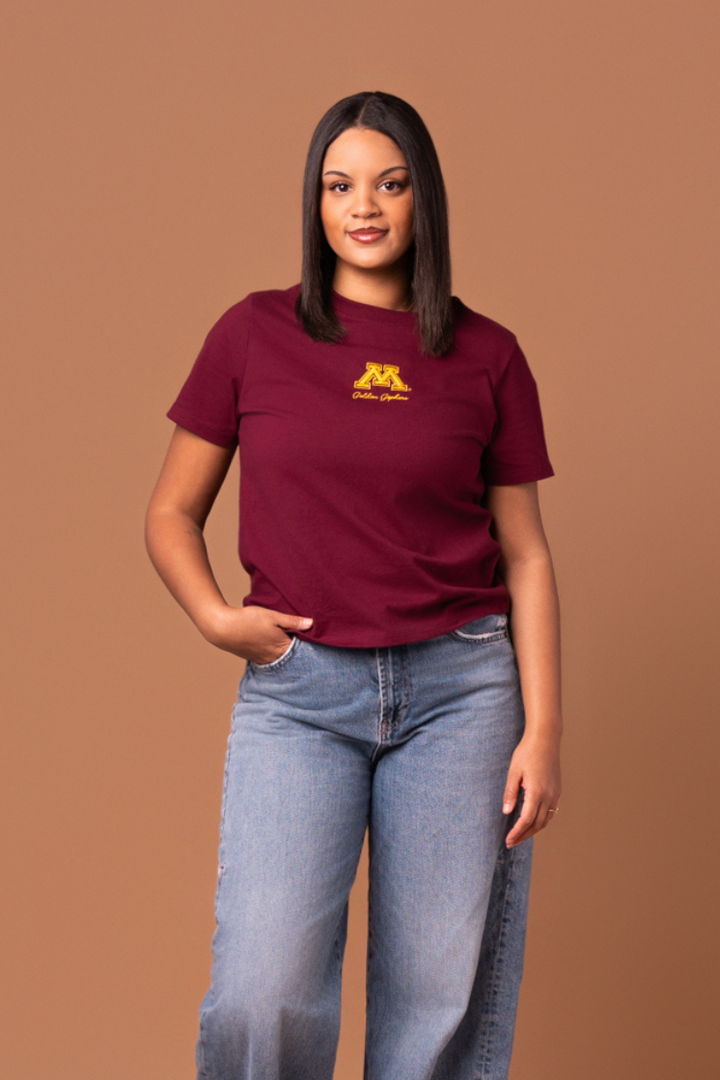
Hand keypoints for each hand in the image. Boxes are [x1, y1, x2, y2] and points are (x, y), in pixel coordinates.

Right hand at [204, 604, 313, 664]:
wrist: (222, 628)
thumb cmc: (248, 620)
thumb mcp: (272, 616)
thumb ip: (292, 621)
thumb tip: (311, 623)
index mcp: (281, 647)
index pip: (301, 650)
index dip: (308, 644)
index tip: (313, 637)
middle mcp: (273, 657)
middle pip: (291, 657)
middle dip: (297, 650)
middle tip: (302, 639)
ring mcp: (262, 660)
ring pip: (280, 658)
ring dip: (285, 652)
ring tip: (287, 641)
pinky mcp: (254, 658)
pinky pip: (269, 658)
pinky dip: (274, 653)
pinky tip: (273, 644)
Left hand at [502, 730, 561, 847]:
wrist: (546, 740)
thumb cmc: (527, 753)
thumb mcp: (514, 772)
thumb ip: (510, 793)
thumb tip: (506, 812)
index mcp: (536, 792)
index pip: (526, 820)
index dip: (517, 833)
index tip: (508, 840)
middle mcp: (549, 796)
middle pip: (537, 824)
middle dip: (523, 835)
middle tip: (511, 843)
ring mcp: (555, 794)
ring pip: (545, 820)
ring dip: (533, 831)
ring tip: (520, 836)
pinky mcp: (557, 790)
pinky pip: (550, 812)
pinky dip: (541, 821)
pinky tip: (532, 822)